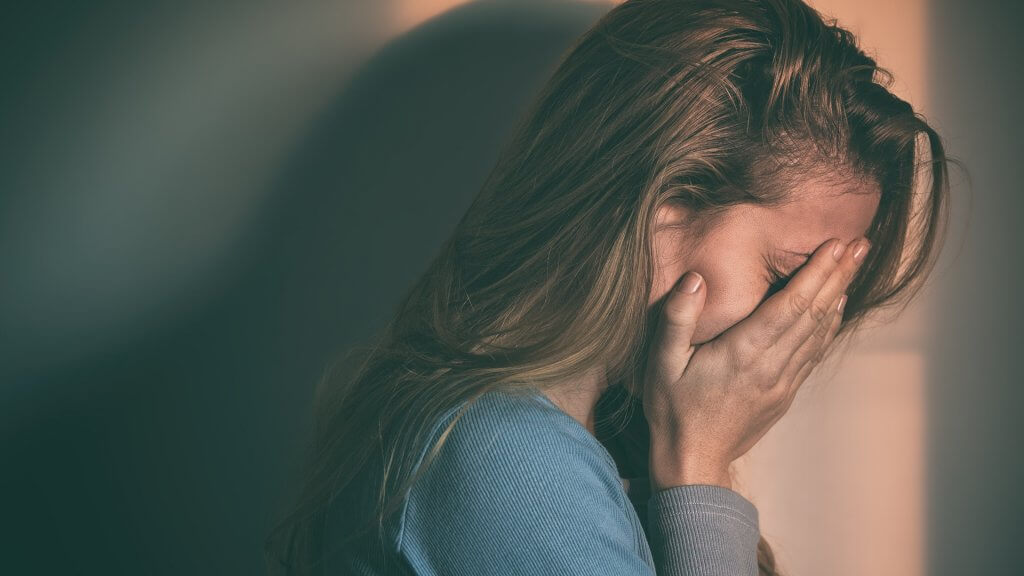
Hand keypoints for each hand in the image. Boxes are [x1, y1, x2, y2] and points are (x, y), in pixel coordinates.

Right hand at [643, 236, 870, 490]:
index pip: (790, 306)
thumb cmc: (672, 409)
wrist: (692, 462)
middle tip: (861, 243)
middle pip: (814, 313)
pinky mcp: (784, 393)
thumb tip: (694, 279)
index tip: (836, 245)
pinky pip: (814, 352)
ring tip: (856, 265)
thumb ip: (677, 318)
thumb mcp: (661, 362)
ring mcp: (782, 382)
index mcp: (743, 353)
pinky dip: (829, 325)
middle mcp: (771, 366)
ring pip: (819, 331)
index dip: (817, 273)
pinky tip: (836, 307)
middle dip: (839, 275)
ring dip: (840, 294)